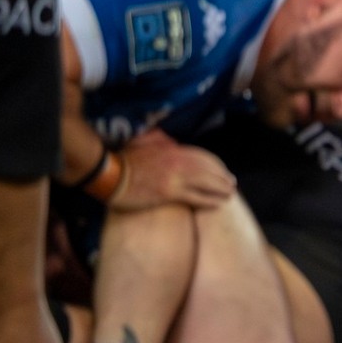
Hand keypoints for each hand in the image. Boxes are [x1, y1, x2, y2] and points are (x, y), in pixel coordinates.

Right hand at [114, 131, 235, 210]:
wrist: (109, 173)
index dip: (214, 165)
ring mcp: (175, 178)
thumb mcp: (143, 142)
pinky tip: (218, 204)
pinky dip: (209, 200)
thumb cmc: (122, 159)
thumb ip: (158, 139)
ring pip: (206, 183)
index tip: (223, 170)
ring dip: (220, 189)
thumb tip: (167, 138)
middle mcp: (178, 163)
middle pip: (208, 170)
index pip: (201, 158)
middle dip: (222, 178)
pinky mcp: (169, 193)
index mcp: (173, 151)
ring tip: (230, 195)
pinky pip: (196, 197)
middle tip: (232, 184)